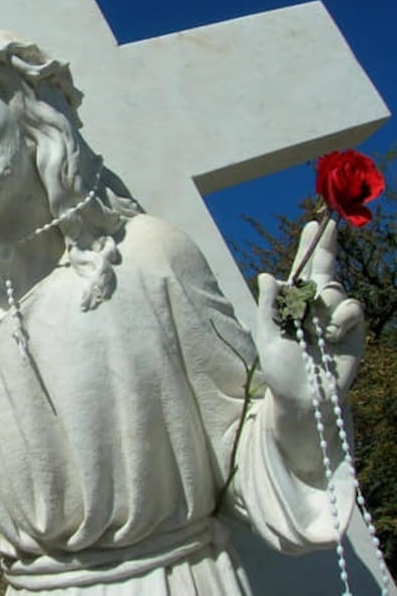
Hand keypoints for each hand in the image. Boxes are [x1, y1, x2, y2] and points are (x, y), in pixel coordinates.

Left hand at [254, 219, 364, 406]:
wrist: (304, 397)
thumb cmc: (281, 369)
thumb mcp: (266, 335)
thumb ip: (268, 305)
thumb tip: (267, 275)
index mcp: (294, 303)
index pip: (302, 271)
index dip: (310, 248)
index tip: (315, 224)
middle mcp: (317, 305)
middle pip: (324, 268)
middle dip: (324, 245)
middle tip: (327, 224)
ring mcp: (336, 316)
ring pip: (334, 289)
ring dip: (322, 304)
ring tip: (312, 331)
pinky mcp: (354, 329)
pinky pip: (351, 307)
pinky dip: (339, 318)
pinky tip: (329, 337)